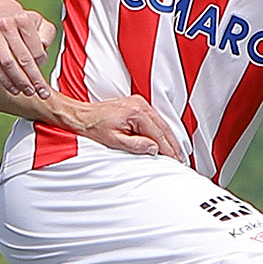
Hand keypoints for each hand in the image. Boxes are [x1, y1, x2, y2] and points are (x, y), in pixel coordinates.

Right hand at [0, 0, 53, 97]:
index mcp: (23, 19)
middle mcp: (7, 26)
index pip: (36, 46)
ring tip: (29, 92)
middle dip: (34, 78)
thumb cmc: (21, 20)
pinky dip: (5, 80)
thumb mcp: (39, 21)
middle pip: (22, 57)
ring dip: (19, 82)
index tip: (43, 65)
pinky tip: (14, 90)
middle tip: (42, 92)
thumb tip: (44, 49)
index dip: (42, 59)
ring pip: (7, 64)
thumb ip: (47, 34)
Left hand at [66, 95, 182, 158]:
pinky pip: (155, 119)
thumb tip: (153, 148)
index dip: (168, 149)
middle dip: (173, 145)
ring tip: (175, 153)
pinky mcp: (137, 105)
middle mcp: (140, 105)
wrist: (82, 116)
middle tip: (180, 159)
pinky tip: (164, 140)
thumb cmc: (94, 126)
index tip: (175, 160)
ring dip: (168, 138)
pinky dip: (161, 131)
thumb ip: (136, 145)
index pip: (158, 134)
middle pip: (164, 128)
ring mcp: (140, 103)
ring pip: (161, 123)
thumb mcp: (114, 140)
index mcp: (136, 113)